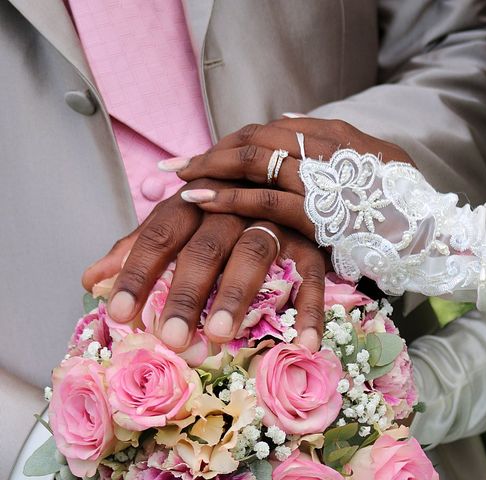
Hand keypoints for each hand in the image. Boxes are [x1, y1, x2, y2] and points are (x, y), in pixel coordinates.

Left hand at [82, 179, 326, 351]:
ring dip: (235, 295)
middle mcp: (234, 205)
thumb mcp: (181, 224)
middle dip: (186, 292)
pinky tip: (302, 343)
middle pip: (205, 247)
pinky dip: (308, 310)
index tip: (120, 313)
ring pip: (253, 253)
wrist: (287, 186)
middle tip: (170, 336)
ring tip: (218, 335)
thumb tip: (93, 278)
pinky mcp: (310, 243)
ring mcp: (275, 222)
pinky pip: (311, 277)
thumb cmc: (223, 216)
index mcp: (195, 200)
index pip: (160, 234)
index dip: (139, 272)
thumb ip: (140, 248)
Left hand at [160, 118, 413, 241]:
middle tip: (175, 164)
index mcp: (339, 135)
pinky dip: (229, 196)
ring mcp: (326, 175)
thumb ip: (332, 150)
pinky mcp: (323, 209)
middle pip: (258, 137)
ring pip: (256, 159)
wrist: (438, 239)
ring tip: (177, 177)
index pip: (273, 130)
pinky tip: (199, 198)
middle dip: (213, 150)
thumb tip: (292, 122)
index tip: (206, 155)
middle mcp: (330, 145)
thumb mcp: (371, 169)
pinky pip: (267, 197)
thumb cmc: (401, 209)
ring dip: (211, 167)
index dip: (234, 141)